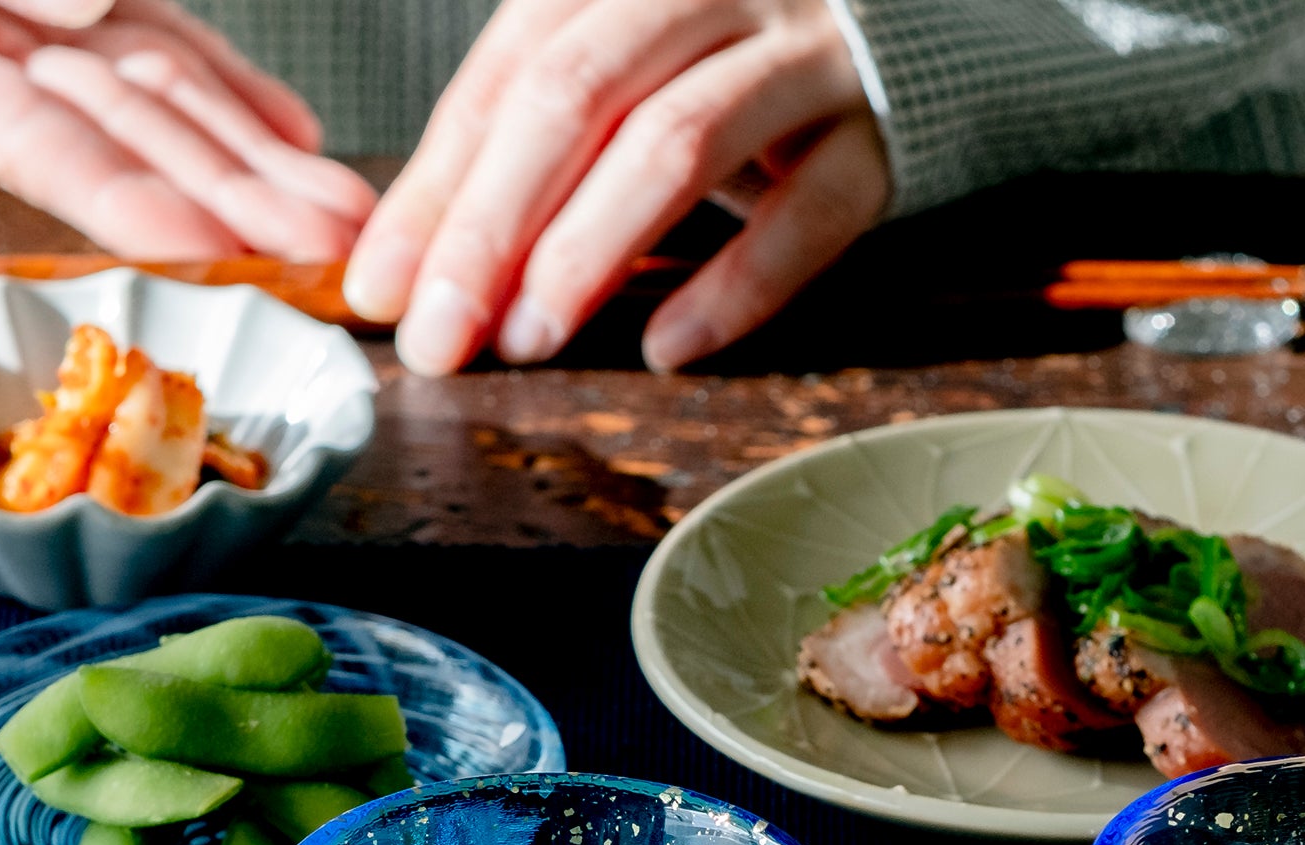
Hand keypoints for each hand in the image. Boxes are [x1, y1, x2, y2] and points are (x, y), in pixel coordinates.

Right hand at [0, 0, 377, 260]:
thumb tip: (87, 11)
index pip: (35, 149)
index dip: (127, 206)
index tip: (207, 251)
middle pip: (126, 148)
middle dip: (232, 209)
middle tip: (325, 261)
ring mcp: (38, 33)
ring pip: (162, 106)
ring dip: (256, 166)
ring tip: (345, 217)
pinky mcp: (85, 5)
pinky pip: (162, 48)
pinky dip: (231, 94)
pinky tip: (297, 137)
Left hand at [341, 0, 887, 374]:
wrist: (921, 38)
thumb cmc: (742, 74)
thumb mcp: (625, 88)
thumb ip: (533, 155)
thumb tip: (415, 272)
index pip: (508, 74)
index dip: (436, 187)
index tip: (383, 289)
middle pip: (576, 97)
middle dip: (491, 228)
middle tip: (440, 336)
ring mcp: (805, 56)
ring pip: (679, 141)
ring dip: (589, 252)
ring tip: (529, 339)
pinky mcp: (879, 135)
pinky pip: (806, 214)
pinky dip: (732, 287)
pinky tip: (668, 346)